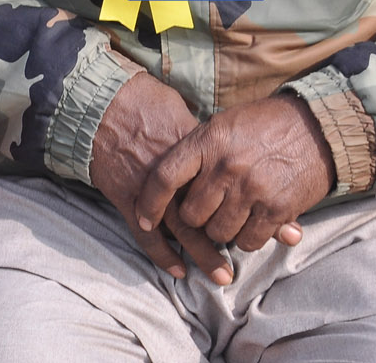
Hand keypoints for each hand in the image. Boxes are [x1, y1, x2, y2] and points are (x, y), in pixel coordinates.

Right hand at [88, 70, 234, 283]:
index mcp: (195, 150)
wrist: (99, 103)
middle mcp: (178, 174)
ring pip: (182, 230)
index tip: (275, 219)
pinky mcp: (128, 199)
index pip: (230, 183)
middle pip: (211, 212)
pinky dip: (161, 255)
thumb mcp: (181, 109)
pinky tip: (178, 270)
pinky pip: (146, 234)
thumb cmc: (142, 101)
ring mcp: (152, 189)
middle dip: (233, 236)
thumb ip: (203, 135)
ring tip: (223, 275)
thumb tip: (226, 143)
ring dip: (203, 255)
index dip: (253, 202)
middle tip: (255, 252)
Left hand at [134, 94, 334, 256]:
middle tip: (207, 212)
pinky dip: (248, 238)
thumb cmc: (265, 124)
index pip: (165, 177)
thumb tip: (172, 180)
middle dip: (195, 219)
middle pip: (190, 214)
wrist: (317, 127)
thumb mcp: (225, 125)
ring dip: (222, 230)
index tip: (144, 220)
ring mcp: (252, 190)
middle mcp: (226, 167)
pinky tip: (253, 223)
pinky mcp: (277, 209)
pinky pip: (249, 241)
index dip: (149, 203)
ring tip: (232, 215)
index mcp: (208, 141)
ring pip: (218, 233)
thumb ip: (198, 151)